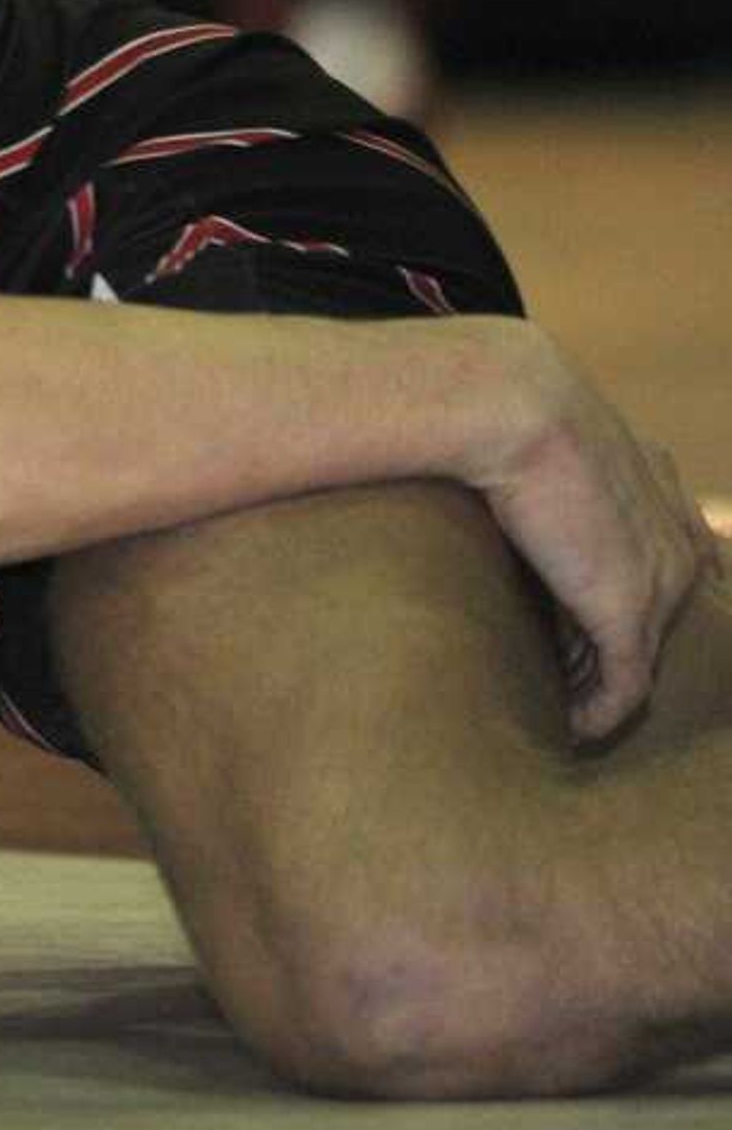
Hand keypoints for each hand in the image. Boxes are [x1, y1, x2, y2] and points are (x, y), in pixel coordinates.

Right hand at [471, 346, 719, 741]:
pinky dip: (598, 714)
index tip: (578, 623)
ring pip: (638, 654)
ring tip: (554, 707)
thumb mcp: (525, 421)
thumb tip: (454, 449)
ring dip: (595, 684)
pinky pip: (624, 686)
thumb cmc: (492, 400)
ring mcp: (661, 578)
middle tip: (559, 676)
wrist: (507, 403)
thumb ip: (522, 449)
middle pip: (656, 614)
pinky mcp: (629, 613)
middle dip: (606, 647)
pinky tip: (568, 729)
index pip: (668, 555)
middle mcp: (675, 535)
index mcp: (657, 483)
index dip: (629, 595)